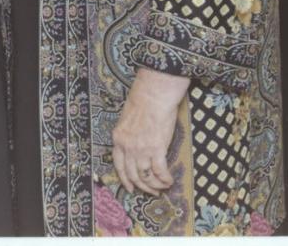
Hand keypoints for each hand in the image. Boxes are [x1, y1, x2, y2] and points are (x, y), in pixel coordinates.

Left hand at [112, 68, 189, 194]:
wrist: (153, 95)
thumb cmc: (142, 102)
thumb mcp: (127, 120)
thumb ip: (128, 135)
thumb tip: (136, 147)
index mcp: (118, 138)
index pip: (118, 165)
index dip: (125, 179)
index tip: (130, 188)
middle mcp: (127, 146)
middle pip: (132, 174)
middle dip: (142, 186)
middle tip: (152, 192)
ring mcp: (141, 149)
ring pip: (146, 176)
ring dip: (155, 185)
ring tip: (162, 187)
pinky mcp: (156, 148)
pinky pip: (160, 171)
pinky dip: (165, 179)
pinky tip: (170, 181)